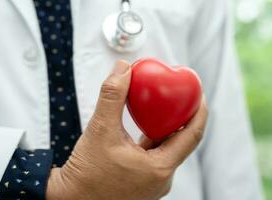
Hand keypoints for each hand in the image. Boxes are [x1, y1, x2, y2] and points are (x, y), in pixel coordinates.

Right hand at [46, 60, 207, 199]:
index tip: (199, 93)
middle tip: (184, 94)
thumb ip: (112, 96)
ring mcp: (153, 182)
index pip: (192, 136)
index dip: (199, 112)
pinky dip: (154, 138)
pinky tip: (147, 125)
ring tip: (166, 106)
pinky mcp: (143, 181)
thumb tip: (123, 68)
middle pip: (182, 142)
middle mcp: (161, 178)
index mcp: (160, 168)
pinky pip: (156, 155)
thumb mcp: (99, 129)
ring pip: (168, 148)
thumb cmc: (86, 172)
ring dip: (168, 127)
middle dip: (184, 117)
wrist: (72, 199)